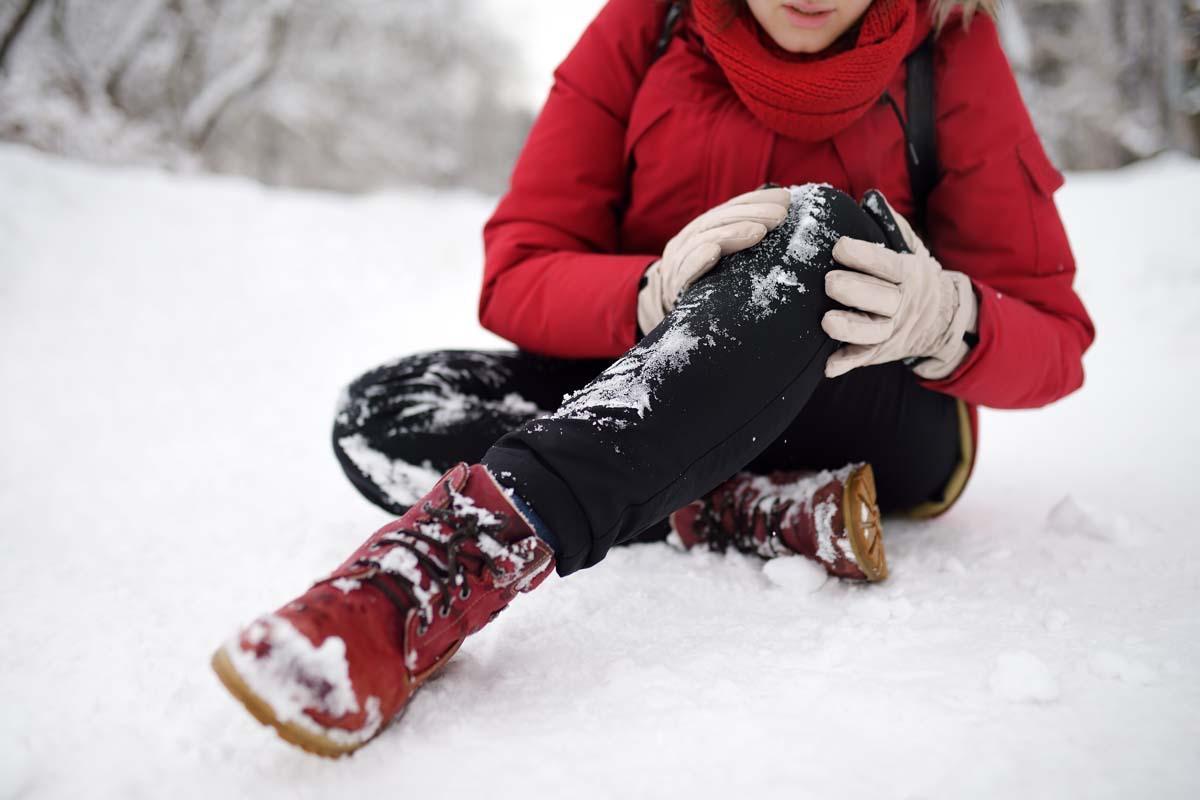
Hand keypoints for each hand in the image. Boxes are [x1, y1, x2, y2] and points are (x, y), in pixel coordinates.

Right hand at [638, 187, 790, 333]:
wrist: (667, 308)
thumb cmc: (706, 282)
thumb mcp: (724, 257)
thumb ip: (744, 239)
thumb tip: (782, 219)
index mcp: (704, 229)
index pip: (731, 208)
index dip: (757, 200)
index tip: (785, 199)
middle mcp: (690, 239)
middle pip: (720, 220)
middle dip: (752, 214)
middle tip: (780, 215)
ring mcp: (679, 261)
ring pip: (704, 239)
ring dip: (733, 233)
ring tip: (759, 231)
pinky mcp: (674, 285)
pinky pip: (685, 270)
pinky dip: (699, 259)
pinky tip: (714, 252)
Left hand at [821, 192, 976, 379]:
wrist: (941, 320)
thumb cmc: (914, 278)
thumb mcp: (912, 250)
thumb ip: (891, 226)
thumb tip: (870, 198)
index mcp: (908, 275)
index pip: (888, 265)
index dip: (865, 256)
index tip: (840, 246)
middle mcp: (902, 305)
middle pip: (882, 300)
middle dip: (855, 291)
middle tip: (829, 282)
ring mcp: (892, 331)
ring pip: (873, 333)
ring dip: (850, 329)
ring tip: (827, 322)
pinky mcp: (880, 351)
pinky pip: (864, 359)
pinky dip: (846, 363)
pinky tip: (828, 366)